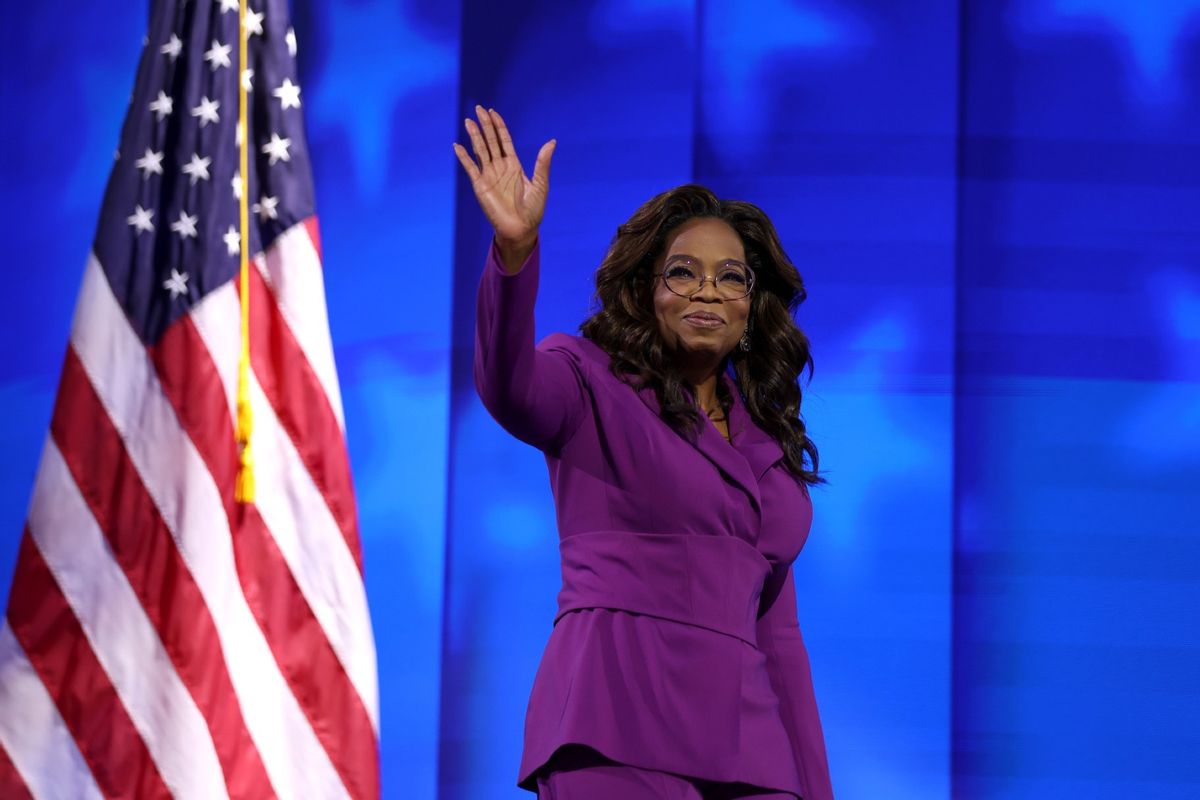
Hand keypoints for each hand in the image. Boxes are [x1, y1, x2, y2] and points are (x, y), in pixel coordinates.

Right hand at [454, 105, 554, 269]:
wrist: (521, 229)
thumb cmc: (533, 210)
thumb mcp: (541, 184)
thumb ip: (543, 163)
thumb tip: (552, 142)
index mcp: (514, 165)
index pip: (504, 140)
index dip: (499, 126)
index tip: (493, 112)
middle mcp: (500, 168)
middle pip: (490, 141)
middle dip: (485, 125)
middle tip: (479, 108)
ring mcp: (489, 176)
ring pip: (480, 151)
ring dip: (474, 136)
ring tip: (468, 121)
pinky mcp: (480, 186)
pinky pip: (470, 168)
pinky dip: (463, 157)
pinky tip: (457, 146)